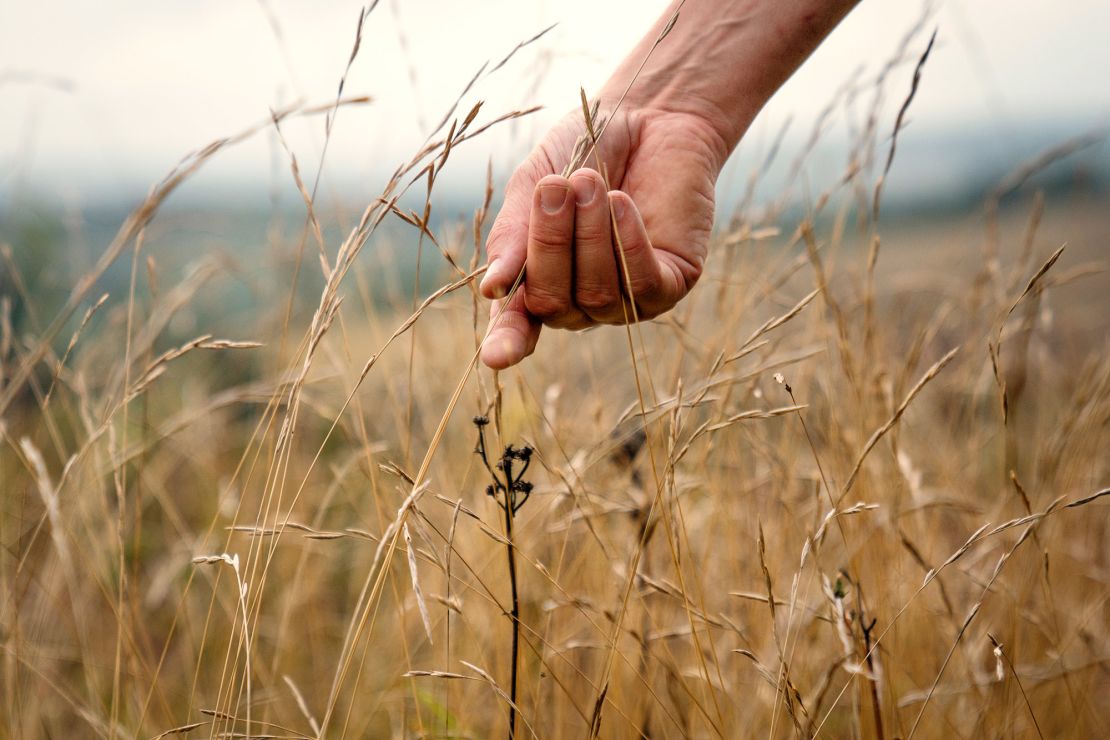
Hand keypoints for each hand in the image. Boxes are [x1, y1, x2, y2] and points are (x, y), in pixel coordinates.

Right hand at [478, 105, 726, 368]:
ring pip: (598, 297)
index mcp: (539, 282)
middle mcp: (581, 303)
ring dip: (590, 236)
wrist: (653, 116)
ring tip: (592, 181)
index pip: (518, 326)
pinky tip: (621, 203)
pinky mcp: (670, 287)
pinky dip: (628, 244)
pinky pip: (642, 285)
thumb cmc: (587, 151)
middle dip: (550, 246)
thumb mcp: (535, 185)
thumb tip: (492, 289)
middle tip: (555, 187)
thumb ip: (514, 235)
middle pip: (554, 305)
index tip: (495, 358)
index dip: (506, 342)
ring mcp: (626, 301)